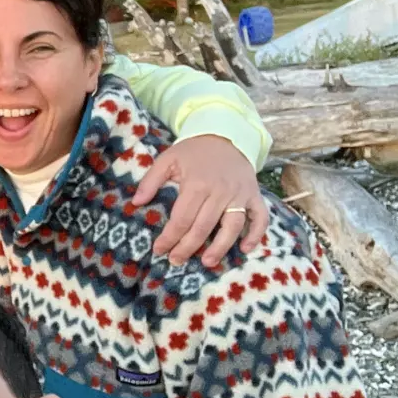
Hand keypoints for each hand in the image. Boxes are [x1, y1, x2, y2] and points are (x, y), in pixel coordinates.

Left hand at [133, 135, 268, 267]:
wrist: (226, 135)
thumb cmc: (194, 151)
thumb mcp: (168, 159)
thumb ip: (151, 180)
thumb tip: (136, 203)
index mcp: (197, 184)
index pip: (182, 218)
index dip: (169, 237)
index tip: (159, 250)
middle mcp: (220, 192)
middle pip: (204, 226)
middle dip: (188, 247)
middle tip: (176, 261)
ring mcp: (240, 195)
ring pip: (233, 226)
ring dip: (221, 247)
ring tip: (208, 263)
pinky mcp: (255, 195)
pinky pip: (260, 217)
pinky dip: (256, 234)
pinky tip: (245, 249)